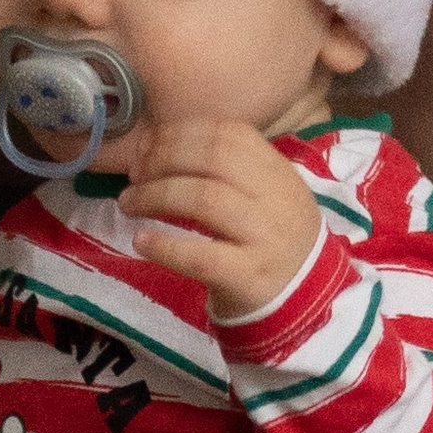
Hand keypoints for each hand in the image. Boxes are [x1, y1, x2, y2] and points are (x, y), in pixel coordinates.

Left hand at [121, 119, 323, 320]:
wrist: (304, 298)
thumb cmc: (267, 240)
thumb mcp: (261, 195)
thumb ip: (221, 169)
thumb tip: (152, 148)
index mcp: (278, 172)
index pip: (230, 134)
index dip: (181, 133)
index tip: (148, 145)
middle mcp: (276, 199)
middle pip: (214, 160)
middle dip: (163, 160)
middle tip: (134, 174)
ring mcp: (266, 239)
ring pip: (206, 201)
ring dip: (155, 196)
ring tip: (128, 204)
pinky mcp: (250, 278)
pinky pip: (202, 257)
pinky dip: (165, 246)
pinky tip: (141, 241)